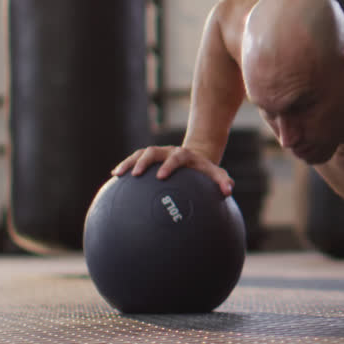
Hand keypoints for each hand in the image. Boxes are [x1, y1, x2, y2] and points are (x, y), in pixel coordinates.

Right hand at [111, 146, 234, 196]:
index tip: (161, 176)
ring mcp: (157, 154)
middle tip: (136, 174)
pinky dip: (125, 165)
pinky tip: (115, 175)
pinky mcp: (148, 158)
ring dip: (129, 162)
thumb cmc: (205, 172)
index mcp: (184, 155)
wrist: (195, 160)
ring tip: (119, 173)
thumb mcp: (216, 174)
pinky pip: (134, 159)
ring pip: (140, 153)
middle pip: (153, 152)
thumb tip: (228, 191)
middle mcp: (168, 152)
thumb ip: (223, 181)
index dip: (169, 165)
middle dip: (144, 162)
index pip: (176, 158)